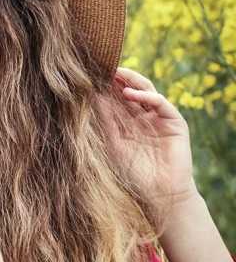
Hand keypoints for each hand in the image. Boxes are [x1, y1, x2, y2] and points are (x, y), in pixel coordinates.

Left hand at [97, 66, 198, 207]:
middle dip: (115, 79)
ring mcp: (158, 118)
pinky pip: (160, 103)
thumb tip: (89, 99)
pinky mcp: (174, 122)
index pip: (113, 100)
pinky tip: (130, 93)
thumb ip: (105, 123)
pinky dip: (146, 96)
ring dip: (130, 81)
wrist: (160, 194)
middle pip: (128, 92)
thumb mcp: (113, 146)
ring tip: (114, 72)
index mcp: (126, 124)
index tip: (87, 76)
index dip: (102, 88)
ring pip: (145, 92)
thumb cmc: (134, 174)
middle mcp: (142, 118)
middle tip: (100, 66)